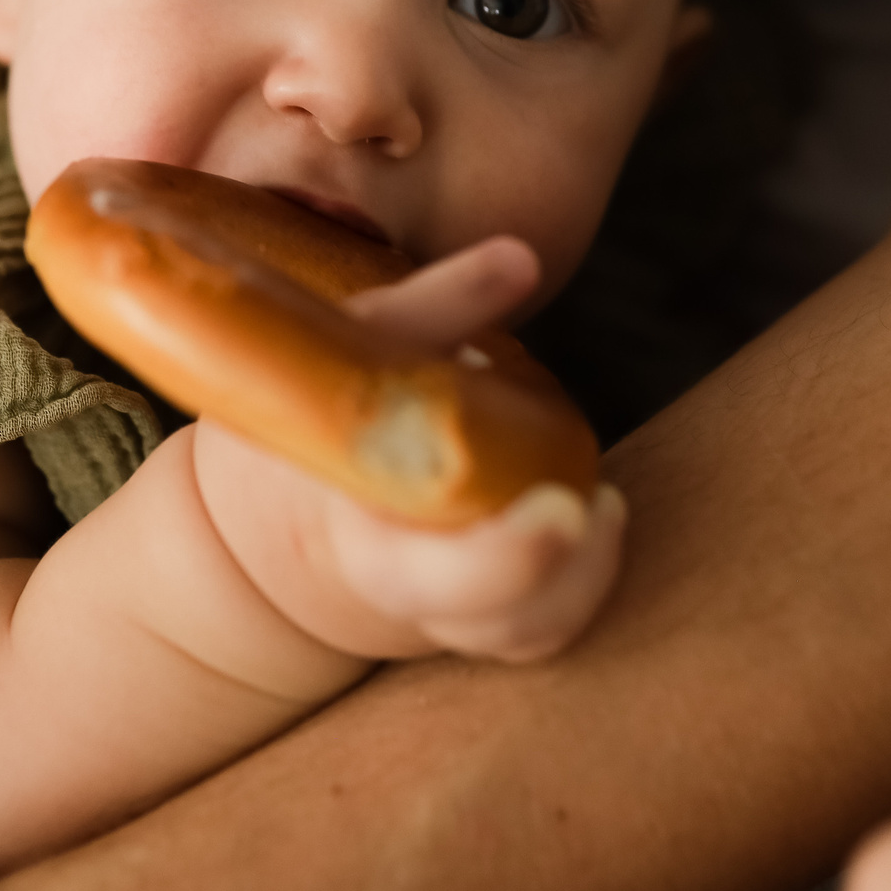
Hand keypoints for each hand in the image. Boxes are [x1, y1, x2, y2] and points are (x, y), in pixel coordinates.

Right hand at [330, 237, 627, 664]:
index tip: (563, 512)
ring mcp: (449, 614)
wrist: (289, 510)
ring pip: (527, 632)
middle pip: (490, 617)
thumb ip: (433, 309)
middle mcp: (406, 591)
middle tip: (590, 509)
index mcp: (355, 536)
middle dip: (549, 573)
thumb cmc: (322, 411)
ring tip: (601, 504)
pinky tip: (596, 516)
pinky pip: (543, 628)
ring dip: (581, 577)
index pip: (430, 576)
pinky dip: (581, 584)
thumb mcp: (350, 351)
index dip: (504, 557)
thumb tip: (521, 259)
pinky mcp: (486, 617)